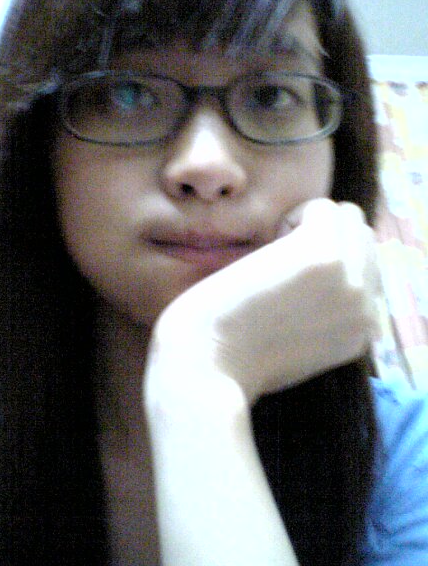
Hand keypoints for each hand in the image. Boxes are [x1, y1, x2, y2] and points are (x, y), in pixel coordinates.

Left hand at [150, 198, 381, 403]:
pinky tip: (267, 245)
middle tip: (281, 263)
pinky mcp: (326, 257)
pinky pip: (323, 207)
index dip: (329, 262)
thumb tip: (319, 276)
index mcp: (361, 333)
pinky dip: (294, 215)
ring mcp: (351, 282)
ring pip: (350, 218)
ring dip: (311, 223)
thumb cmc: (233, 355)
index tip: (290, 281)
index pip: (367, 270)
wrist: (206, 367)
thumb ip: (322, 313)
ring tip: (275, 255)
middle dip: (326, 237)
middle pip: (364, 239)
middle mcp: (365, 309)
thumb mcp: (296, 344)